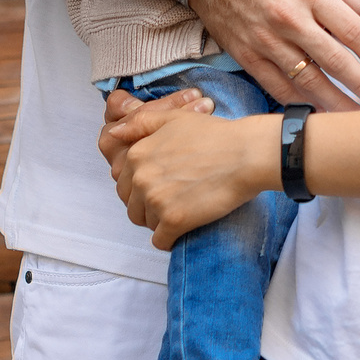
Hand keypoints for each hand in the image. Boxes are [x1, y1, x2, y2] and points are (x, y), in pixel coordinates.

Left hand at [108, 97, 277, 249]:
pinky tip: (186, 227)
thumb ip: (139, 124)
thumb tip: (113, 134)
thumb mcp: (173, 119)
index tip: (164, 185)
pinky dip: (171, 238)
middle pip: (132, 206)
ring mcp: (155, 200)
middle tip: (175, 200)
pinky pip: (160, 241)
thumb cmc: (214, 135)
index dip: (143, 187)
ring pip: (146, 223)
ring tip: (183, 210)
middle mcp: (140, 177)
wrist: (245, 154)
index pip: (124, 184)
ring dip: (160, 221)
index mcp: (137, 154)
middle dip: (148, 207)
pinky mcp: (173, 220)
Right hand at [186, 0, 359, 109]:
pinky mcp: (245, 54)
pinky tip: (316, 112)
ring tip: (355, 117)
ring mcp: (265, 39)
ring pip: (308, 81)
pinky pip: (277, 86)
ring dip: (335, 102)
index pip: (352, 30)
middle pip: (335, 61)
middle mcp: (289, 18)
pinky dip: (299, 102)